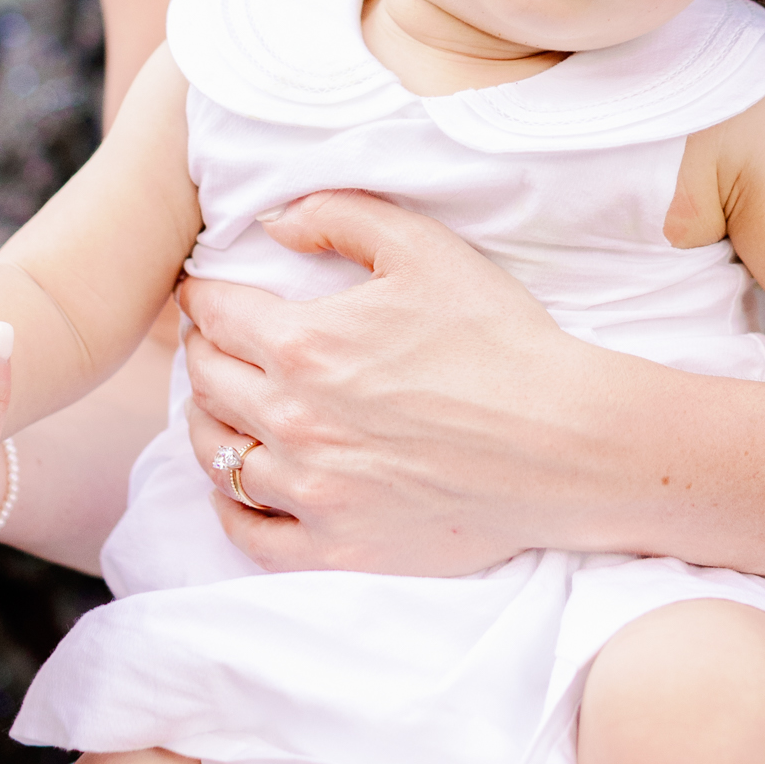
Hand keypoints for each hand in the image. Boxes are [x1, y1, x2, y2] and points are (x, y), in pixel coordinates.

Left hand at [178, 190, 601, 574]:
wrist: (563, 441)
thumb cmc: (501, 339)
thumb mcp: (425, 248)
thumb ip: (339, 216)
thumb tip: (270, 222)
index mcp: (305, 345)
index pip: (216, 315)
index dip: (202, 297)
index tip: (203, 293)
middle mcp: (293, 421)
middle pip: (207, 383)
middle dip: (201, 352)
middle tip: (211, 341)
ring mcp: (312, 492)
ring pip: (218, 457)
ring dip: (207, 424)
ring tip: (219, 407)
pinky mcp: (338, 547)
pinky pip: (251, 534)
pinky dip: (230, 507)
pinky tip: (237, 487)